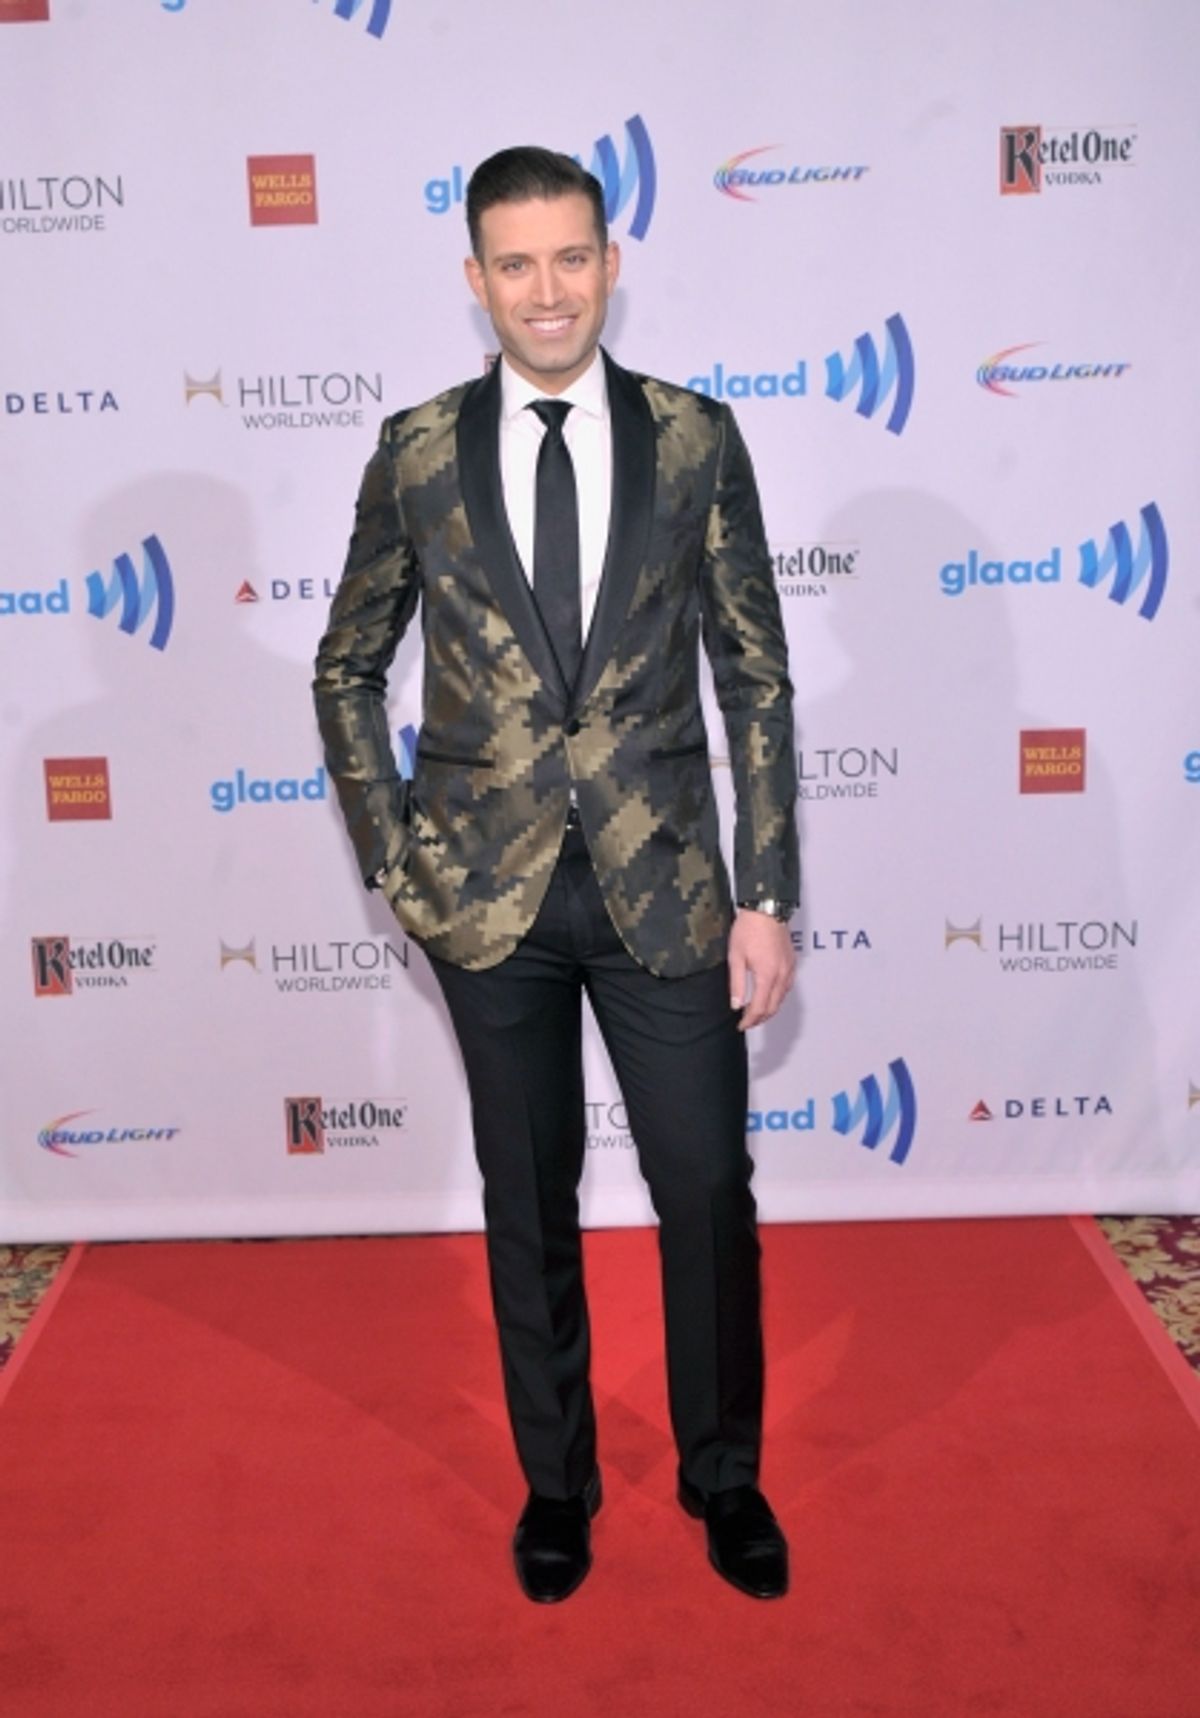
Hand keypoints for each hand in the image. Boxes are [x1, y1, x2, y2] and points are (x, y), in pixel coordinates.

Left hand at [728, 909, 795, 1029]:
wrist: (766, 909)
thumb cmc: (749, 929)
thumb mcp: (736, 957)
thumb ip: (736, 983)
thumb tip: (736, 1005)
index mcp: (767, 975)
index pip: (759, 1008)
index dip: (750, 1020)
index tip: (740, 1025)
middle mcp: (782, 975)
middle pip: (773, 1007)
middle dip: (759, 1018)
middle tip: (746, 1022)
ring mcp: (789, 969)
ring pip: (781, 999)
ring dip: (769, 1009)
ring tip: (755, 1012)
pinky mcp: (792, 963)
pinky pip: (786, 987)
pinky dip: (777, 997)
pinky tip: (768, 996)